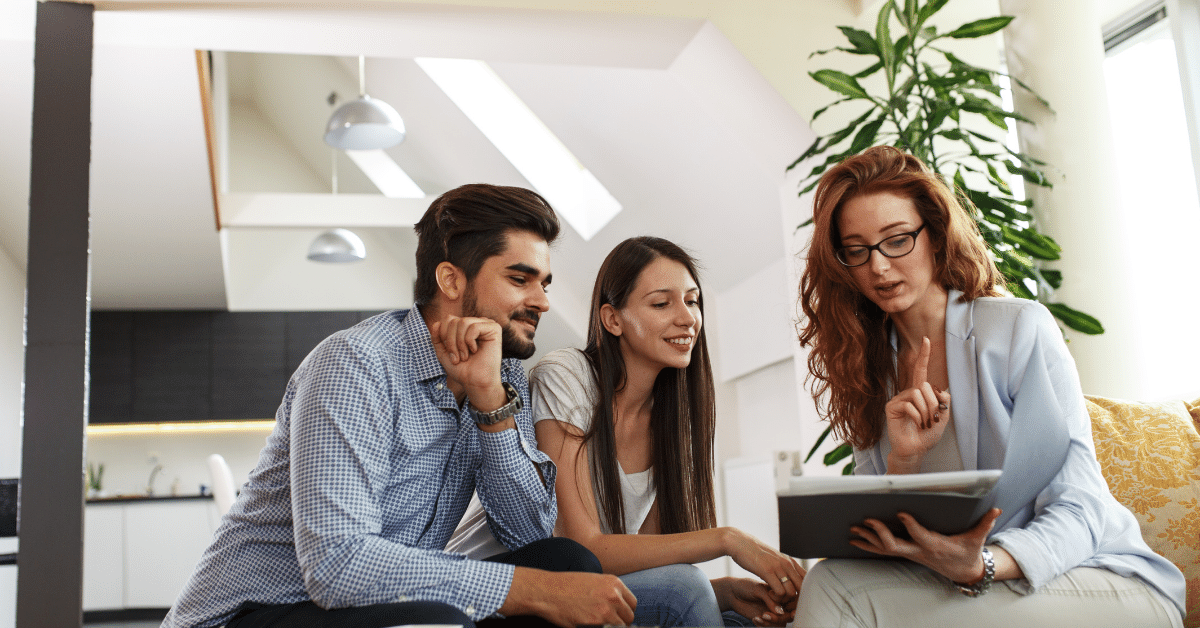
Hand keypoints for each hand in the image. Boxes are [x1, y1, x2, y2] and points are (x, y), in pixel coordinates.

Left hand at [430, 316, 504, 407]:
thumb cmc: (462, 369)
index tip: (450, 354)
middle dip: (451, 341)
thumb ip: (437, 338)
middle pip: (454, 321)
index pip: (449, 319)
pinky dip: (470, 341)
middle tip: (457, 358)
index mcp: (466, 327)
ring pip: (463, 322)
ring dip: (460, 343)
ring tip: (465, 356)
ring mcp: (486, 324)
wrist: (475, 382)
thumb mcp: (443, 353)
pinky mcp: (494, 329)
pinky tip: (475, 351)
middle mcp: (476, 323)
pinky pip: (474, 327)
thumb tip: (436, 323)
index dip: (444, 336)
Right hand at [503, 568, 635, 627]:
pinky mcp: (596, 624)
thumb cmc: (566, 586)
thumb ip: (609, 592)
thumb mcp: (593, 581)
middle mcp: (613, 597)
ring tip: (597, 623)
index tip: (619, 615)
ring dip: (611, 627)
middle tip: (607, 622)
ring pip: (619, 627)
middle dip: (620, 621)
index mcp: (614, 583)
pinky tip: (590, 625)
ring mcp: (606, 612)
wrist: (548, 591)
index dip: (625, 611)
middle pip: (629, 617)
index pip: (632, 603)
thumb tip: (619, 607)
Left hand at [712, 577, 796, 626]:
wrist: (732, 594)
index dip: (792, 607)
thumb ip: (770, 600)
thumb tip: (781, 612)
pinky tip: (754, 619)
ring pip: (781, 623)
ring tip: (759, 617)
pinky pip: (771, 627)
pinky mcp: (765, 619)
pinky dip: (764, 625)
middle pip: (789, 615)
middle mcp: (779, 602)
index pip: (794, 601)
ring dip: (771, 623)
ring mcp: (773, 612)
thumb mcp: (759, 589)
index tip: (786, 611)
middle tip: (765, 615)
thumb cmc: (745, 586)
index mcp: (781, 591)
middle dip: (779, 618)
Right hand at [723, 528, 805, 599]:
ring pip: (792, 592)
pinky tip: (768, 594)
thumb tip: (790, 576)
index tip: (791, 598)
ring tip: (774, 598)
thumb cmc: (754, 552)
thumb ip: (783, 567)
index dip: (802, 593)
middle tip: (783, 602)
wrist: (739, 542)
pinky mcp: (767, 571)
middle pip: (802, 588)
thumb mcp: (774, 558)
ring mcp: (778, 567)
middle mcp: (787, 564)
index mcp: (790, 561)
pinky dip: (775, 598)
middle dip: (794, 600)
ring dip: (784, 600)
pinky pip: (779, 591)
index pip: (806, 581)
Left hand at [850, 507, 1001, 582]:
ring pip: (884, 549)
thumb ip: (985, 524)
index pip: (920, 535)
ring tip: (851, 529)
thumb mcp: (978, 539)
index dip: (910, 525)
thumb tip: (997, 509)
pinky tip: (854, 539)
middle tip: (866, 520)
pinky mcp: (906, 554)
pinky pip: (883, 551)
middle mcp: (919, 551)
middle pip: (895, 546)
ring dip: (868, 539)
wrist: (964, 571)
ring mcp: (911, 554)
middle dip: (879, 533)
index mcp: (935, 545)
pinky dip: (869, 545)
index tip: (900, 512)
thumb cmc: (968, 551)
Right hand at [885, 336, 951, 472]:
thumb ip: (944, 400)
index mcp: (920, 393)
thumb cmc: (927, 434)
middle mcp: (908, 393)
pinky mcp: (891, 407)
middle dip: (933, 404)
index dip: (924, 356)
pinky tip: (915, 424)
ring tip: (923, 423)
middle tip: (931, 419)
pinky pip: (909, 404)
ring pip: (917, 395)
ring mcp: (899, 399)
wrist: (915, 449)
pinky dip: (917, 416)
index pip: (921, 371)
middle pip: (924, 386)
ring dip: (925, 411)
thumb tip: (938, 388)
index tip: (926, 340)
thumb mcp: (942, 416)